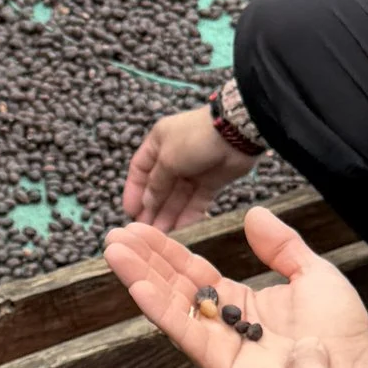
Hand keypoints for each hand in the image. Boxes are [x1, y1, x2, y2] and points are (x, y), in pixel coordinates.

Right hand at [106, 206, 367, 367]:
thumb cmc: (341, 331)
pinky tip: (137, 286)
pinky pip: (183, 331)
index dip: (167, 250)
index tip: (140, 229)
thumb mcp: (313, 272)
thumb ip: (281, 246)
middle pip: (173, 286)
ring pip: (171, 305)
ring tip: (114, 252)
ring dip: (140, 278)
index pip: (194, 272)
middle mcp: (223, 324)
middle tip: (115, 236)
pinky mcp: (218, 362)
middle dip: (144, 260)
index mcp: (242, 302)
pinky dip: (158, 308)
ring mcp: (218, 344)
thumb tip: (254, 215)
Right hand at [121, 106, 248, 230]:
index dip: (134, 191)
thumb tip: (147, 203)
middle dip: (152, 208)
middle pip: (159, 187)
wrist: (237, 132)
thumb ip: (156, 183)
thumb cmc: (194, 138)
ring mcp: (194, 170)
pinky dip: (189, 215)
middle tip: (146, 230)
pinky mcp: (212, 182)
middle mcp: (174, 156)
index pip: (140, 169)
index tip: (130, 212)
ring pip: (178, 197)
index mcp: (159, 143)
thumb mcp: (167, 159)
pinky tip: (181, 230)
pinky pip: (197, 201)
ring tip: (162, 235)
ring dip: (169, 215)